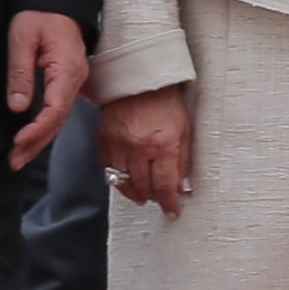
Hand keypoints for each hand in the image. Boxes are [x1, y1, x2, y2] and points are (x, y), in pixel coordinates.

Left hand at [3, 10, 87, 168]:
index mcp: (66, 70)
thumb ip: (20, 73)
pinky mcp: (66, 82)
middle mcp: (75, 80)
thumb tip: (18, 107)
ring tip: (18, 157)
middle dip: (36, 144)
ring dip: (39, 139)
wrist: (57, 2)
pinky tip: (30, 138)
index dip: (37, 130)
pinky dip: (44, 126)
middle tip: (14, 161)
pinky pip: (57, 110)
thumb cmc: (40, 15)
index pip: (55, 109)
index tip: (18, 142)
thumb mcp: (22, 38)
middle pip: (58, 121)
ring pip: (58, 118)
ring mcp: (73, 82)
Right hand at [97, 86, 192, 217]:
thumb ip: (183, 160)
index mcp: (163, 145)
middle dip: (154, 198)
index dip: (169, 203)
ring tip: (143, 194)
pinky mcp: (104, 141)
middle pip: (144, 188)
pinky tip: (126, 179)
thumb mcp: (185, 129)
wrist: (138, 78)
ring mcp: (118, 146)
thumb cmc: (165, 100)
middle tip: (159, 199)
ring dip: (135, 192)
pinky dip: (117, 179)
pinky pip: (107, 170)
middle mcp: (139, 149)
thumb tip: (181, 186)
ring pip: (123, 183)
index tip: (173, 211)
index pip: (165, 186)